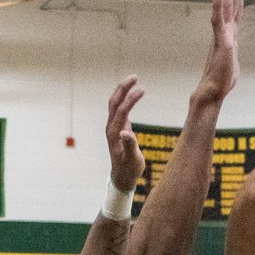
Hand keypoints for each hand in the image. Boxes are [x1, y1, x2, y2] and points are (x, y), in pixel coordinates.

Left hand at [106, 76, 145, 191]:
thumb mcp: (132, 160)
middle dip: (123, 88)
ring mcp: (113, 127)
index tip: (142, 90)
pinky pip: (119, 108)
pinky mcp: (118, 128)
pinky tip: (132, 93)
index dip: (131, 99)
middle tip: (135, 76)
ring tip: (134, 79)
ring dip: (122, 90)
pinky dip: (125, 98)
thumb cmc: (128, 170)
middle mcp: (111, 128)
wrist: (122, 177)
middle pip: (114, 102)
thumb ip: (130, 146)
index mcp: (114, 134)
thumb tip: (125, 133)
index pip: (122, 111)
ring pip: (115, 103)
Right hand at [193, 0, 242, 104]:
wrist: (212, 92)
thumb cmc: (221, 80)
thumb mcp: (230, 61)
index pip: (235, 11)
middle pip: (231, 4)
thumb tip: (231, 48)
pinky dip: (219, 7)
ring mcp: (222, 36)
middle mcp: (225, 32)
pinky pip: (218, 21)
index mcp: (229, 35)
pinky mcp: (220, 42)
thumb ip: (231, 51)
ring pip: (226, 8)